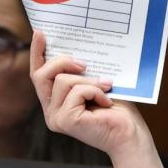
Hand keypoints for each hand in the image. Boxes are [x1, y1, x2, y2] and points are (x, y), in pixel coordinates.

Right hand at [30, 30, 167, 167]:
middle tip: (85, 64)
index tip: (41, 33)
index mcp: (55, 102)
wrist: (130, 134)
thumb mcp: (96, 84)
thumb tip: (78, 49)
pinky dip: (94, 91)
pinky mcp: (65, 120)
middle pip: (42, 74)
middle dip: (63, 61)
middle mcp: (50, 111)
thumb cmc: (118, 110)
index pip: (39, 74)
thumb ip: (81, 73)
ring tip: (105, 87)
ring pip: (62, 80)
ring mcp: (55, 117)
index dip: (37, 53)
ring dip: (88, 80)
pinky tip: (106, 101)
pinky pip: (76, 91)